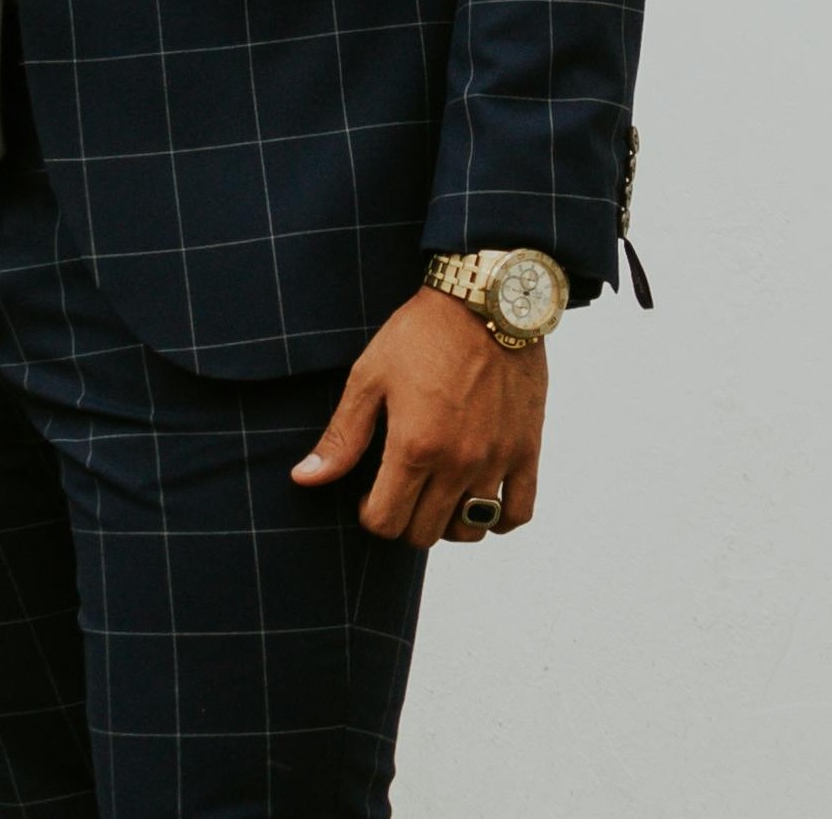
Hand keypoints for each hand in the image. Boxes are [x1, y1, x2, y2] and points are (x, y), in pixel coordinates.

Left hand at [289, 286, 546, 547]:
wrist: (486, 299)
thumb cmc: (421, 332)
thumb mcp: (370, 376)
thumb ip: (342, 436)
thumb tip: (304, 479)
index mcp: (415, 446)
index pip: (385, 522)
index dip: (369, 515)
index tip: (368, 495)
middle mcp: (458, 462)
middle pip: (424, 533)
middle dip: (404, 519)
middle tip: (400, 489)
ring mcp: (496, 460)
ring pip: (469, 530)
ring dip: (448, 521)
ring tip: (436, 491)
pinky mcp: (527, 450)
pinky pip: (517, 514)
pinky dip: (498, 519)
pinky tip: (479, 498)